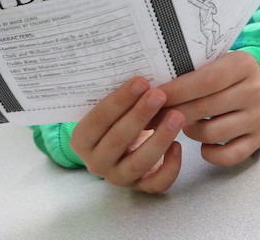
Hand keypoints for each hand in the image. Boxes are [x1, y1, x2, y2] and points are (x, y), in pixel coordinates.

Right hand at [69, 77, 184, 192]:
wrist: (114, 150)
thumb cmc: (113, 120)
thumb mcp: (108, 111)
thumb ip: (118, 99)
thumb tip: (142, 73)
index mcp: (82, 140)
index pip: (99, 119)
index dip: (120, 100)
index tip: (141, 81)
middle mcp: (96, 162)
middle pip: (118, 140)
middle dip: (140, 115)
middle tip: (159, 94)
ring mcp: (118, 177)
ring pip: (139, 162)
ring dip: (160, 138)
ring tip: (177, 116)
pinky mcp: (139, 187)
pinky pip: (156, 183)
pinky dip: (170, 166)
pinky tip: (178, 146)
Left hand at [156, 51, 259, 166]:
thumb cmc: (226, 71)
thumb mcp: (215, 60)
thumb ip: (191, 70)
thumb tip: (151, 90)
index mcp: (243, 65)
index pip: (205, 81)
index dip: (176, 91)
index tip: (152, 97)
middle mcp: (254, 91)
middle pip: (205, 107)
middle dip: (174, 113)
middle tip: (152, 116)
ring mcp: (259, 118)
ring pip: (213, 133)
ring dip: (190, 131)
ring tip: (183, 123)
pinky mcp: (259, 139)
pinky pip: (228, 156)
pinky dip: (210, 153)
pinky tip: (201, 144)